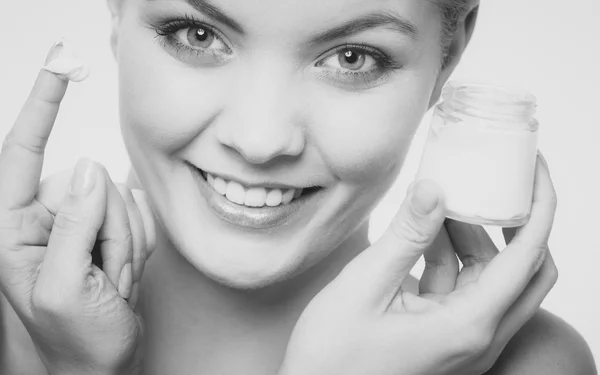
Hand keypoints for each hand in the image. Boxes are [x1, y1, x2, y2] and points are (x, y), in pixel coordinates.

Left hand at [0, 52, 155, 374]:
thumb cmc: (73, 347)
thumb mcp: (66, 288)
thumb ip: (72, 226)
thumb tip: (87, 170)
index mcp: (10, 234)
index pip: (20, 155)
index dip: (39, 109)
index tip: (58, 70)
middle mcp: (37, 225)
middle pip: (86, 186)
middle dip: (107, 228)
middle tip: (104, 272)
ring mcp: (71, 231)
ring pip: (115, 202)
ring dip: (122, 244)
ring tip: (109, 281)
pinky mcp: (98, 236)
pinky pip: (131, 219)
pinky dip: (132, 247)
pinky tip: (117, 278)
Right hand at [279, 157, 556, 374]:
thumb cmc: (333, 357)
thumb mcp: (364, 287)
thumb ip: (405, 237)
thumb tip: (434, 188)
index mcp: (467, 326)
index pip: (527, 258)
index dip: (539, 207)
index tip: (535, 169)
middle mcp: (478, 338)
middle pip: (525, 270)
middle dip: (515, 222)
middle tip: (499, 182)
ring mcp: (465, 341)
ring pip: (493, 279)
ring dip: (475, 238)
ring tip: (444, 202)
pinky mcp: (447, 338)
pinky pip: (464, 290)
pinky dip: (452, 259)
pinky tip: (425, 234)